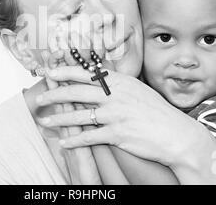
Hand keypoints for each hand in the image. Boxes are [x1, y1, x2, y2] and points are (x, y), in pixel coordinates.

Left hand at [37, 65, 202, 166]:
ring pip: (78, 115)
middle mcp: (114, 94)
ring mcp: (115, 113)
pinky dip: (74, 140)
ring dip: (59, 119)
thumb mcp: (137, 89)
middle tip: (40, 99)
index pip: (85, 73)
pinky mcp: (117, 133)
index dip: (64, 72)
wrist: (176, 133)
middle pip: (76, 92)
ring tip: (45, 121)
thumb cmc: (157, 111)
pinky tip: (64, 142)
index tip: (49, 72)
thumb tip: (98, 77)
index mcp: (119, 81)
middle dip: (54, 95)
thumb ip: (116, 84)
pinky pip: (89, 136)